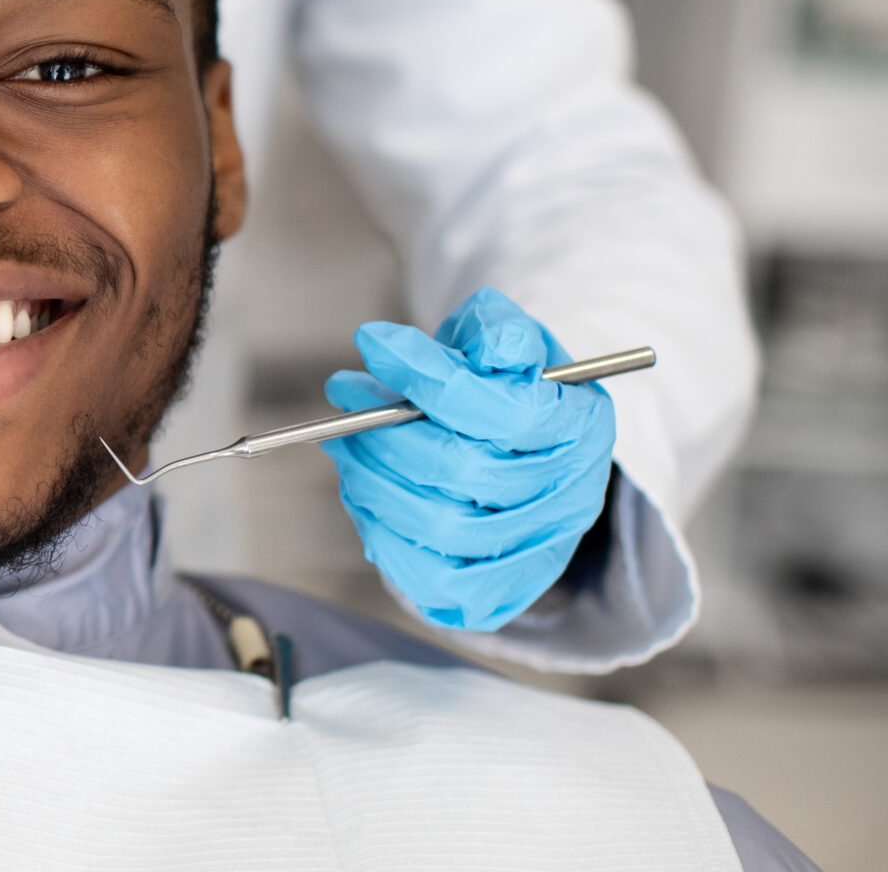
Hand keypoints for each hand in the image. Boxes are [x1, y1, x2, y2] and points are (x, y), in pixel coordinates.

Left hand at [321, 288, 614, 630]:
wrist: (520, 453)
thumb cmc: (507, 387)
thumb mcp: (511, 341)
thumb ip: (501, 333)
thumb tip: (495, 345)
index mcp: (581, 429)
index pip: (506, 409)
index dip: (429, 375)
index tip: (373, 342)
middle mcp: (570, 498)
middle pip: (464, 470)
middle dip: (385, 427)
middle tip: (344, 391)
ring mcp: (536, 551)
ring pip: (439, 525)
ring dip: (371, 477)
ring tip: (345, 439)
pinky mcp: (497, 592)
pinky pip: (428, 577)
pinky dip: (380, 532)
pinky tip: (362, 490)